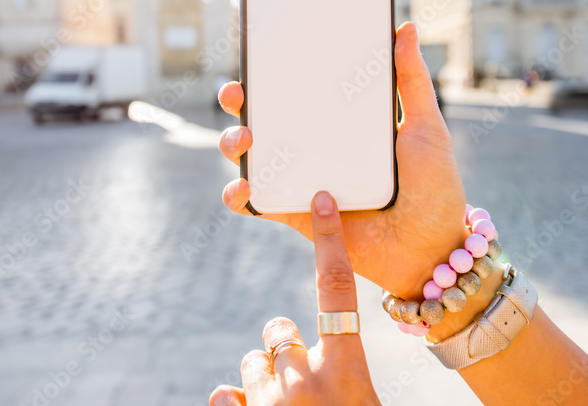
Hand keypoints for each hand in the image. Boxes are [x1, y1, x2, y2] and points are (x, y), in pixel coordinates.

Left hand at [209, 192, 379, 405]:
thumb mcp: (362, 401)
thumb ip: (346, 374)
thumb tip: (325, 359)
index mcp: (346, 371)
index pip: (338, 290)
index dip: (329, 240)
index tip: (321, 201)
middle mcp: (304, 381)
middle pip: (280, 329)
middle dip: (285, 344)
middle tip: (302, 381)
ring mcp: (270, 404)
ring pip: (252, 362)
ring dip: (265, 381)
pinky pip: (225, 395)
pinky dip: (238, 403)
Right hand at [217, 22, 465, 299]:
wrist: (431, 250)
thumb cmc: (435, 188)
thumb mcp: (426, 127)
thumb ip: (412, 81)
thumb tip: (405, 28)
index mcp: (343, 122)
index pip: (300, 89)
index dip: (274, 72)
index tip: (260, 52)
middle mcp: (316, 148)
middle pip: (266, 118)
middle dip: (240, 100)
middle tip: (237, 92)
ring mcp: (303, 181)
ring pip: (252, 157)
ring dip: (233, 143)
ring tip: (243, 139)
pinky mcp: (296, 215)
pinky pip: (257, 203)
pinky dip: (239, 195)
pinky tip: (242, 187)